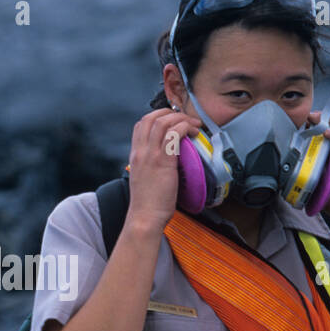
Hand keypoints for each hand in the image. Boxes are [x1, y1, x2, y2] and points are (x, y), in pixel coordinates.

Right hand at [126, 108, 201, 232]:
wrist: (145, 217)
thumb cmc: (147, 203)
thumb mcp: (144, 178)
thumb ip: (151, 166)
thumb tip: (167, 160)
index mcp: (135, 154)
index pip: (141, 124)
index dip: (158, 116)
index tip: (173, 121)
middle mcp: (141, 151)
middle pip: (152, 117)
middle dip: (171, 113)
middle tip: (185, 120)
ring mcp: (150, 155)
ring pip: (164, 122)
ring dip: (182, 119)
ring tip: (194, 125)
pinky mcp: (163, 161)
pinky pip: (174, 134)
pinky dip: (186, 128)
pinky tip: (194, 133)